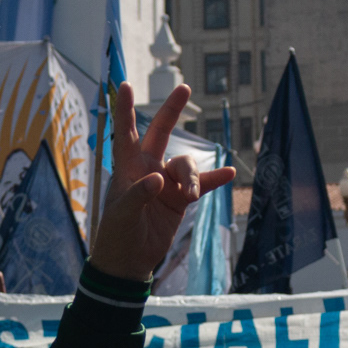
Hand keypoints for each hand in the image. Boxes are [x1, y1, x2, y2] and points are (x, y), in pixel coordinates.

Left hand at [87, 83, 235, 281]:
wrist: (129, 262)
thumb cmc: (117, 234)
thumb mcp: (122, 215)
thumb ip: (138, 195)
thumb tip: (158, 179)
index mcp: (127, 169)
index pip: (125, 133)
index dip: (126, 110)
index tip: (125, 85)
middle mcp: (147, 169)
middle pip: (161, 133)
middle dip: (172, 111)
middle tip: (184, 88)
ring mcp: (166, 183)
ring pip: (186, 165)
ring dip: (193, 177)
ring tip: (190, 197)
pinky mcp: (180, 200)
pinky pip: (203, 185)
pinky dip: (215, 179)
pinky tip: (231, 173)